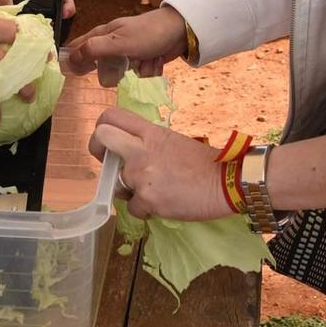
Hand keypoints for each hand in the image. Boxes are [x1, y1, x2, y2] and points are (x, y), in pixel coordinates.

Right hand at [66, 6, 188, 77]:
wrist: (181, 30)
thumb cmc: (148, 33)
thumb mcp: (119, 41)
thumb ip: (95, 49)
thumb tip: (71, 58)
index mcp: (104, 34)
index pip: (79, 47)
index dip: (75, 60)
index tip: (76, 73)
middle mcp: (114, 43)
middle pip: (102, 66)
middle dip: (115, 71)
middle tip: (125, 65)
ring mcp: (130, 52)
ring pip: (124, 72)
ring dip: (137, 69)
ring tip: (145, 58)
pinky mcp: (144, 59)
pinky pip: (140, 73)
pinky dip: (149, 68)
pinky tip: (156, 59)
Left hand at [88, 106, 231, 219]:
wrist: (227, 183)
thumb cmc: (205, 163)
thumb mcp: (173, 141)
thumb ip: (149, 143)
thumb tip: (130, 153)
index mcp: (151, 132)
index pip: (111, 117)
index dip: (103, 128)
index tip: (107, 141)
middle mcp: (141, 150)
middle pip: (100, 138)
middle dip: (98, 151)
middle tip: (110, 164)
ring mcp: (141, 175)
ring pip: (115, 184)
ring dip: (129, 191)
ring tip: (153, 190)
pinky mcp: (147, 199)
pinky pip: (133, 208)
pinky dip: (145, 210)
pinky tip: (163, 204)